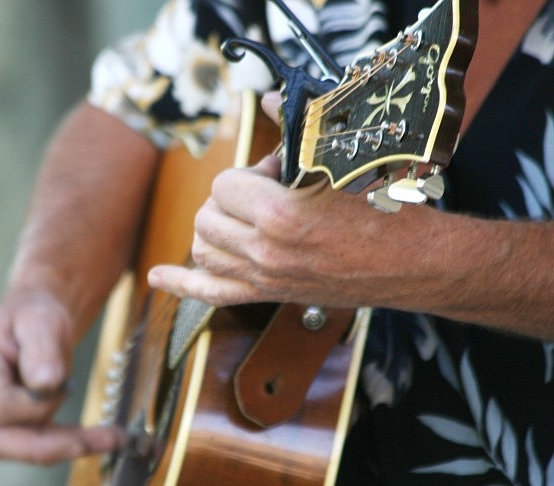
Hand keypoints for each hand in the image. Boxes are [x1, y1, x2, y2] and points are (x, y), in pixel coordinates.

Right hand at [0, 290, 123, 463]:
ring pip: (17, 449)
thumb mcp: (42, 318)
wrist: (34, 321)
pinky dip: (66, 443)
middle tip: (107, 438)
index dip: (36, 405)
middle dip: (55, 444)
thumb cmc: (35, 314)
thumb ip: (41, 347)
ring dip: (65, 447)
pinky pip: (32, 445)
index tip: (64, 382)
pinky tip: (97, 439)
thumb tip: (46, 384)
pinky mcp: (5, 426)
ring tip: (111, 437)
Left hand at [148, 143, 436, 309]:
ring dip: (215, 227)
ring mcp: (264, 278)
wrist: (414, 266)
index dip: (249, 172)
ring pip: (203, 248)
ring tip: (244, 217)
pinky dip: (182, 286)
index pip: (224, 184)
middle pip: (208, 215)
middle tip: (267, 192)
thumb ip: (298, 135)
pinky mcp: (269, 295)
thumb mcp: (343, 167)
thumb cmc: (386, 214)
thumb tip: (271, 103)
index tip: (278, 171)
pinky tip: (158, 278)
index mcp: (281, 216)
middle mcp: (265, 252)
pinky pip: (212, 295)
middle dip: (232, 197)